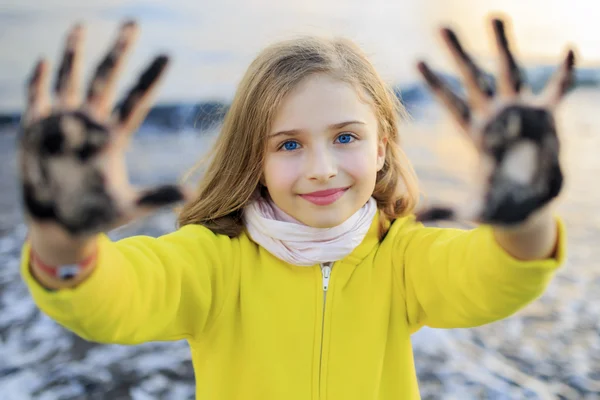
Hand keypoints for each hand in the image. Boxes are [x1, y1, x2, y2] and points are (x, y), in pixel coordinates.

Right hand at [18, 21, 191, 238]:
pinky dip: (39, 83)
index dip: (149, 78)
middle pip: (107, 80)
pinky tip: (45, 62)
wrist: (62, 226)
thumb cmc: (98, 216)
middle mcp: (91, 124)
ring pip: (71, 81)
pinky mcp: (37, 131)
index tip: (167, 55)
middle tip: (133, 24)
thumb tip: (193, 193)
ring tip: (81, 26)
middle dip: (118, 52)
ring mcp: (64, 125)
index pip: (136, 100)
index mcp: (114, 137)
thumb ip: (158, 197)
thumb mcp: (130, 207)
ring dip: (74, 55)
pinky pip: (38, 100)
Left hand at [415, 16, 574, 226]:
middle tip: (442, 27)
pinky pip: (557, 92)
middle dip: (459, 55)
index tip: (417, 60)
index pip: (450, 104)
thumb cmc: (498, 204)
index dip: (435, 83)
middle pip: (473, 79)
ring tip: (493, 17)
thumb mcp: (471, 209)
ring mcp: (520, 114)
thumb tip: (417, 219)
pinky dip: (564, 74)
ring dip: (502, 47)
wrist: (530, 206)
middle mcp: (494, 118)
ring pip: (509, 73)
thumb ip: (445, 210)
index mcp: (474, 134)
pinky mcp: (546, 119)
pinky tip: (569, 50)